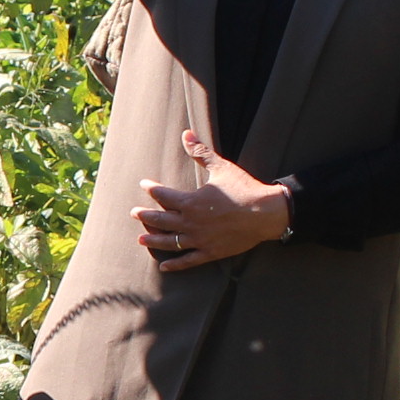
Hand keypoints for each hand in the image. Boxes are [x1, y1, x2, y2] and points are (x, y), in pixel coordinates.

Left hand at [134, 130, 287, 271]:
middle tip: (134, 213)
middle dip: (145, 216)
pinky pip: (188, 260)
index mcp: (191, 202)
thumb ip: (201, 152)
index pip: (163, 196)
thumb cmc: (244, 188)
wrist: (266, 213)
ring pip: (170, 242)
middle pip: (160, 220)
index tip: (144, 184)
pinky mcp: (210, 252)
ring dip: (153, 240)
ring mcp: (200, 239)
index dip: (151, 189)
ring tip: (140, 239)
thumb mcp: (221, 167)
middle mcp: (191, 222)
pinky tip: (163, 267)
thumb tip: (186, 133)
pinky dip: (175, 265)